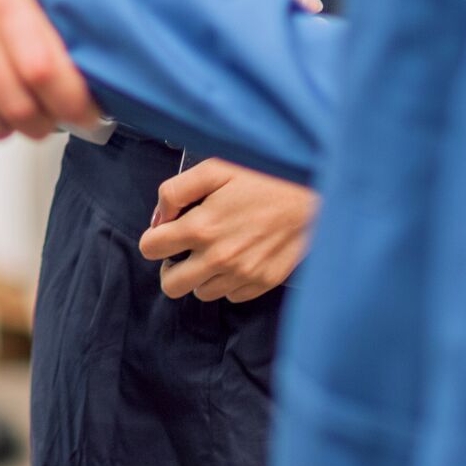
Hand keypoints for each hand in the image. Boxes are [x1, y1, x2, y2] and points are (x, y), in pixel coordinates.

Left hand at [135, 158, 315, 301]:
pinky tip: (238, 258)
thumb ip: (176, 191)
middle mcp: (218, 257)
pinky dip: (228, 282)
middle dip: (170, 267)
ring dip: (200, 276)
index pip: (150, 249)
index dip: (154, 239)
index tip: (167, 232)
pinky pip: (231, 296)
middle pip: (170, 285)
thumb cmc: (266, 177)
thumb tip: (159, 219)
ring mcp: (242, 274)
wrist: (316, 194)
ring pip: (200, 293)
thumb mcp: (215, 169)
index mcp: (201, 227)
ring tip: (214, 252)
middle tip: (184, 250)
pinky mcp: (263, 283)